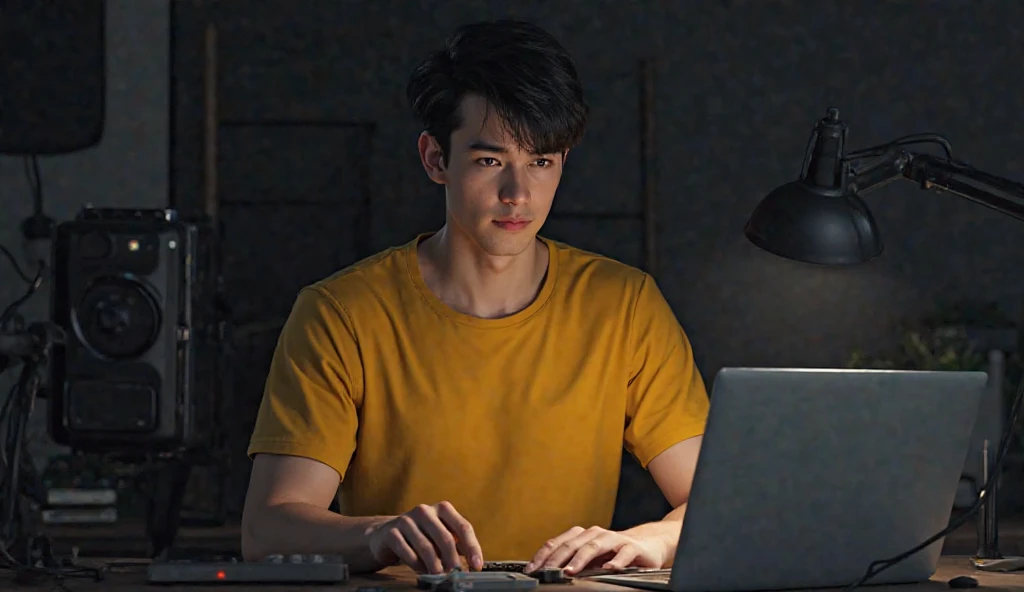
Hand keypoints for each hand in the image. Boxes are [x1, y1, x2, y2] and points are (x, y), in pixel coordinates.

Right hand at [367, 501, 483, 573]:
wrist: (387, 535)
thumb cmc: (422, 537)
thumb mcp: (441, 536)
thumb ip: (456, 545)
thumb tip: (473, 564)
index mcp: (443, 509)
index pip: (463, 527)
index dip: (472, 548)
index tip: (476, 566)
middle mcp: (425, 510)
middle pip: (445, 538)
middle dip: (453, 560)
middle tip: (456, 575)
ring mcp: (407, 520)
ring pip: (426, 547)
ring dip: (435, 566)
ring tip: (439, 577)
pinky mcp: (392, 532)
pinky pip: (408, 552)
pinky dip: (417, 565)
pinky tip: (422, 572)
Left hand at [525, 526, 666, 574]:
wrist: (646, 545)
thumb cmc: (613, 552)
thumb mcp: (589, 557)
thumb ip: (571, 561)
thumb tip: (546, 572)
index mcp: (581, 536)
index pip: (557, 543)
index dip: (543, 556)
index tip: (532, 569)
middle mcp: (595, 534)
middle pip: (572, 544)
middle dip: (557, 559)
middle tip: (547, 572)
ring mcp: (613, 539)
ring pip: (594, 546)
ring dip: (581, 558)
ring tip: (571, 570)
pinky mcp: (631, 547)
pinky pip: (623, 553)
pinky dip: (616, 561)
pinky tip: (610, 568)